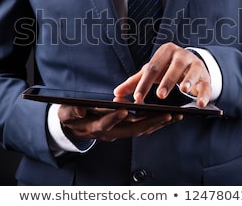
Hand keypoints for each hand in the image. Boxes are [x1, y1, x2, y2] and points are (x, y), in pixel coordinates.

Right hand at [57, 104, 181, 141]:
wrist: (75, 127)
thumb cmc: (71, 117)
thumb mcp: (65, 112)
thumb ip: (71, 112)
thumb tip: (79, 110)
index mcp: (95, 126)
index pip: (106, 123)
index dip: (115, 117)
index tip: (125, 109)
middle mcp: (110, 133)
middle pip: (131, 130)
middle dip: (150, 122)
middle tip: (166, 114)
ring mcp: (120, 133)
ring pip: (141, 130)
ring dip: (158, 123)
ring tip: (175, 115)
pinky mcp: (127, 130)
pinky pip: (144, 129)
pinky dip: (157, 123)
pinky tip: (170, 117)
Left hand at [114, 42, 211, 106]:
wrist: (190, 65)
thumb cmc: (166, 68)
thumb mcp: (152, 72)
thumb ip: (135, 82)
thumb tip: (116, 93)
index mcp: (165, 51)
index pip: (153, 67)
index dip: (145, 83)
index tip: (138, 97)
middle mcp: (182, 55)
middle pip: (173, 67)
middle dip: (167, 81)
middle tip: (160, 96)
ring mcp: (196, 64)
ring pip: (192, 72)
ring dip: (188, 81)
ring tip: (184, 91)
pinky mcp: (206, 76)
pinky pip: (206, 85)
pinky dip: (204, 94)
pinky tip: (201, 104)